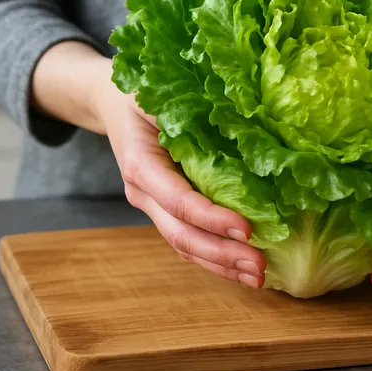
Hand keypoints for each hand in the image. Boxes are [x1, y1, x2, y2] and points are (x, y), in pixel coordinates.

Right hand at [89, 61, 266, 288]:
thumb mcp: (164, 95)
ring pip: (183, 245)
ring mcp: (151, 205)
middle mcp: (143, 192)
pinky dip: (213, 258)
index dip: (212, 218)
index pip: (179, 200)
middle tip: (259, 268)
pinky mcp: (163, 210)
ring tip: (256, 278)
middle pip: (181, 234)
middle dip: (221, 254)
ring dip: (220, 265)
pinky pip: (186, 241)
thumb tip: (253, 128)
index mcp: (141, 164)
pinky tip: (240, 268)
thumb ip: (194, 115)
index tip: (247, 230)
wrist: (111, 102)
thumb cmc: (144, 92)